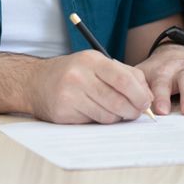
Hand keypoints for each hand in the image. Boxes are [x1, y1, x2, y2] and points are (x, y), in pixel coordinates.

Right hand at [27, 50, 152, 123]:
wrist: (35, 82)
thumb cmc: (74, 73)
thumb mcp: (98, 64)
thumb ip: (125, 75)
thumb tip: (148, 96)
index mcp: (91, 60)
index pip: (123, 79)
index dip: (139, 94)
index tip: (146, 103)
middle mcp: (79, 76)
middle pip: (117, 101)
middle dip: (132, 110)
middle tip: (136, 113)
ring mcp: (69, 95)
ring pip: (107, 115)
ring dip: (117, 117)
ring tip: (115, 111)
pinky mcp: (63, 113)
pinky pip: (93, 122)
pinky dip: (100, 120)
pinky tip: (95, 112)